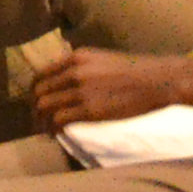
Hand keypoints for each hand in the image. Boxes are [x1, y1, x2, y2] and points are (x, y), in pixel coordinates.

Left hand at [31, 47, 192, 133]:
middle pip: (39, 91)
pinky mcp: (89, 110)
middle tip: (38, 120)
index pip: (41, 74)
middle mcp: (73, 71)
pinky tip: (57, 134)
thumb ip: (82, 66)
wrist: (157, 80)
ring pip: (45, 106)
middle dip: (35, 107)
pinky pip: (59, 120)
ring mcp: (80, 90)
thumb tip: (68, 77)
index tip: (36, 101)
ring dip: (41, 120)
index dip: (35, 90)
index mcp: (76, 57)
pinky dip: (54, 128)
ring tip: (46, 130)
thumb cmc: (135, 70)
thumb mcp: (102, 58)